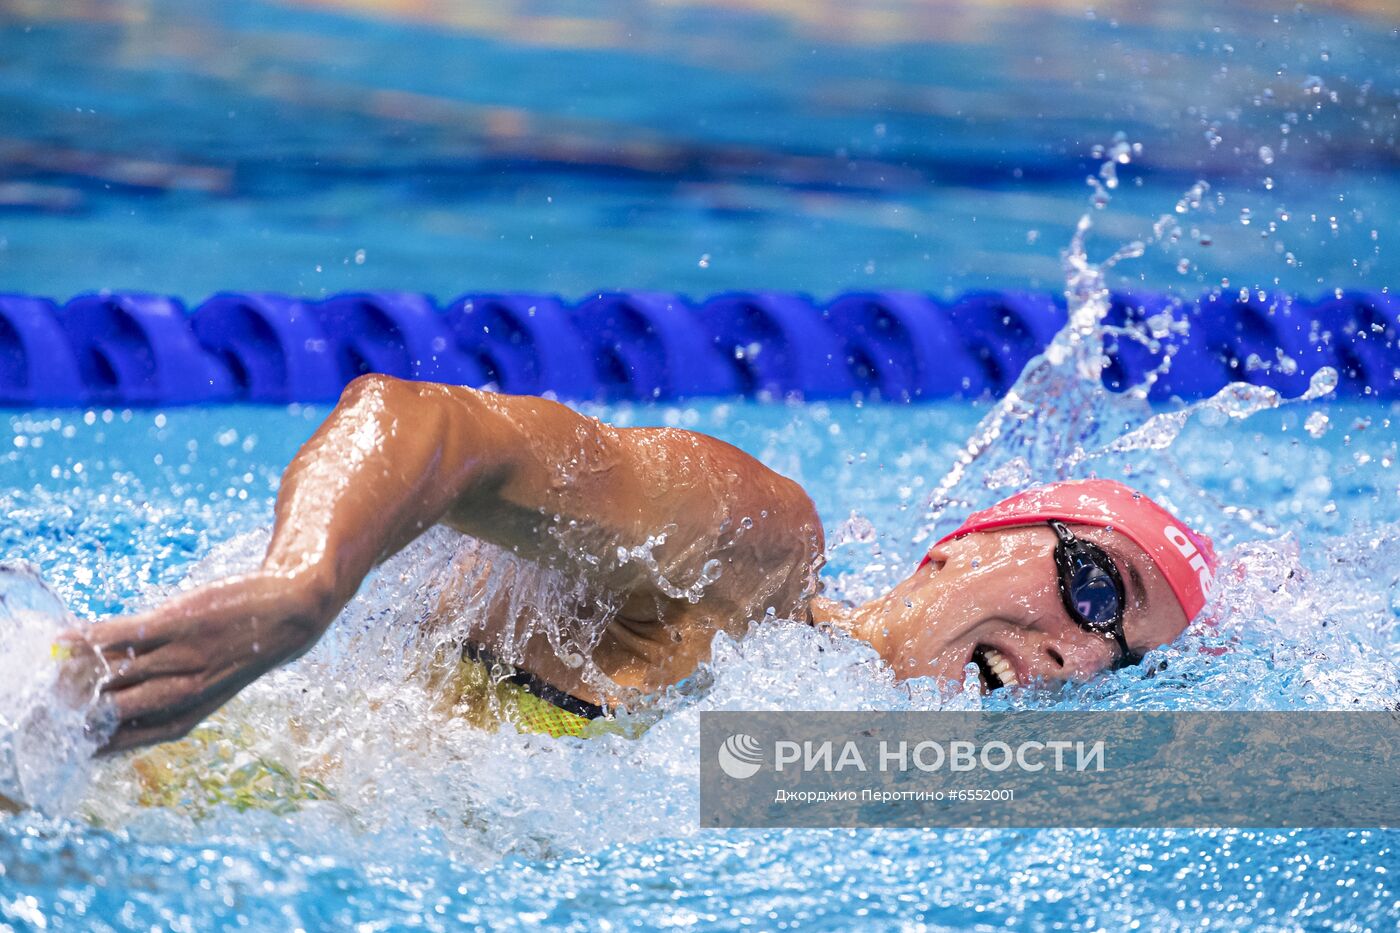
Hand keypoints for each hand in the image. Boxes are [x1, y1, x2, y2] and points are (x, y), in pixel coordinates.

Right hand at [59, 570, 329, 754]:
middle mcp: (178, 695)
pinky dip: (85, 639)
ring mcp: (178, 659)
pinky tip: (63, 640)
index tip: (53, 735)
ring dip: (69, 673)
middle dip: (66, 711)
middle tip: (42, 703)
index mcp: (184, 719)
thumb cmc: (240, 653)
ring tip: (49, 669)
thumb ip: (161, 704)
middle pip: (104, 712)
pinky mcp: (178, 624)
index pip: (118, 741)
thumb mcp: (205, 693)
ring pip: (106, 674)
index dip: (80, 740)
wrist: (291, 614)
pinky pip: (119, 636)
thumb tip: (108, 716)